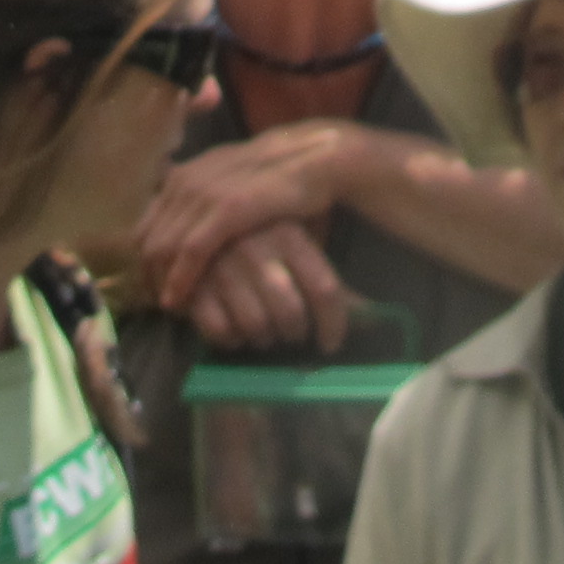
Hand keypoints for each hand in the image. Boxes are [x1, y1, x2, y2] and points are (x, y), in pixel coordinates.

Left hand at [137, 120, 354, 308]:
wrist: (313, 157)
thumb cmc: (274, 178)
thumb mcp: (229, 184)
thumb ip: (204, 202)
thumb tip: (185, 234)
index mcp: (183, 176)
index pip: (145, 226)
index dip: (144, 261)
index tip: (153, 288)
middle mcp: (185, 181)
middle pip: (147, 240)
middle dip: (148, 277)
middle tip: (157, 305)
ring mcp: (203, 193)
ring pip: (163, 247)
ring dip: (161, 282)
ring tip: (168, 309)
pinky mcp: (226, 209)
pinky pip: (190, 252)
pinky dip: (180, 279)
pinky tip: (179, 301)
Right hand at [183, 220, 354, 350]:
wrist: (190, 220)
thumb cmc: (255, 234)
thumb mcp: (292, 240)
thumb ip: (323, 276)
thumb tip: (373, 317)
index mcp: (288, 232)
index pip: (325, 290)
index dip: (333, 325)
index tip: (330, 343)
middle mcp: (257, 247)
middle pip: (291, 315)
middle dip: (294, 333)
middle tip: (292, 333)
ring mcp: (223, 266)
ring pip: (257, 327)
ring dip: (263, 338)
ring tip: (262, 331)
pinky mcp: (193, 286)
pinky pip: (222, 333)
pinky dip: (231, 340)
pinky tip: (234, 330)